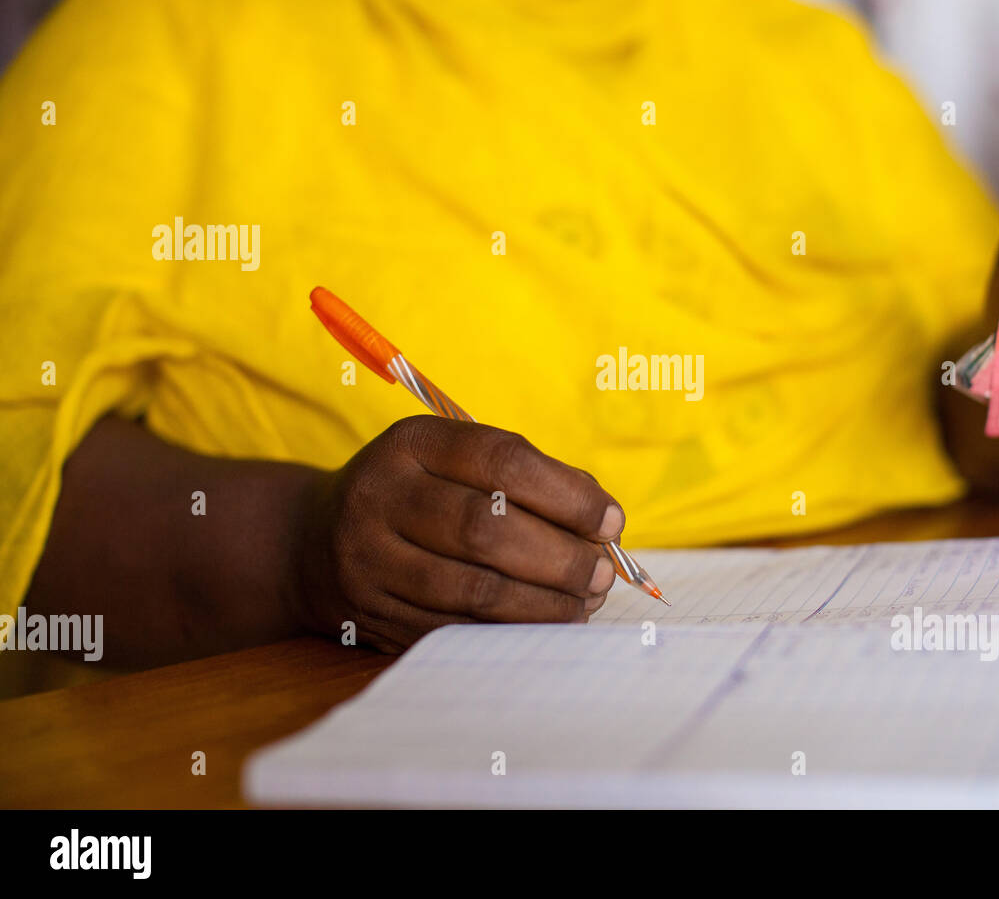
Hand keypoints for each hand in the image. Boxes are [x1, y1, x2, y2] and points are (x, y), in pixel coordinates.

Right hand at [293, 417, 623, 651]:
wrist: (310, 543)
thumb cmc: (416, 495)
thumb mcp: (453, 462)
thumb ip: (527, 477)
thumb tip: (604, 519)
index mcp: (411, 444)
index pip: (501, 460)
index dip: (567, 493)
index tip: (612, 520)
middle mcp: (381, 495)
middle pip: (486, 528)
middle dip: (560, 557)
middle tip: (600, 573)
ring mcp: (368, 559)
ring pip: (473, 589)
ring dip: (543, 603)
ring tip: (583, 603)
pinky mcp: (371, 613)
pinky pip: (455, 629)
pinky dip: (511, 631)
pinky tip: (545, 624)